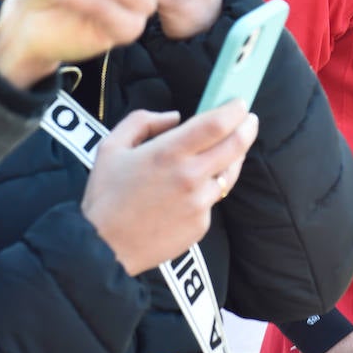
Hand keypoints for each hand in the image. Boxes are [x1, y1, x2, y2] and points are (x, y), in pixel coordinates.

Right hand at [82, 101, 257, 274]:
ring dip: (234, 158)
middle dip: (247, 128)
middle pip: (235, 145)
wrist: (103, 250)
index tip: (240, 103)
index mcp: (168, 153)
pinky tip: (195, 188)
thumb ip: (142, 122)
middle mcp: (190, 177)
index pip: (216, 124)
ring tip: (231, 148)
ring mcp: (199, 203)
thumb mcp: (111, 147)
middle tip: (249, 120)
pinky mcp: (201, 225)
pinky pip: (212, 200)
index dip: (234, 110)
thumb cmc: (104, 196)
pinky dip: (208, 189)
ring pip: (229, 174)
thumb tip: (174, 117)